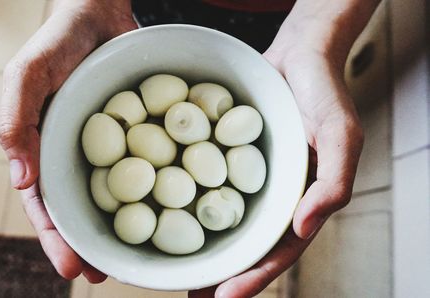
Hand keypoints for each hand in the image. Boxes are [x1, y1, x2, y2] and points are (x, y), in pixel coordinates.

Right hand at [0, 0, 136, 281]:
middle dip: (91, 245)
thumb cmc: (57, 41)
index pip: (46, 204)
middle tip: (107, 276)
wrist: (99, 11)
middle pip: (82, 209)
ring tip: (137, 259)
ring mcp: (110, 146)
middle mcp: (76, 153)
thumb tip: (21, 180)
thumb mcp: (27, 74)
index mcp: (43, 149)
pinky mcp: (139, 132)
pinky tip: (171, 208)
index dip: (57, 238)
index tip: (74, 269)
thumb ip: (17, 120)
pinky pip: (147, 164)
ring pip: (117, 194)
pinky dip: (154, 188)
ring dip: (125, 227)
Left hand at [189, 0, 375, 295]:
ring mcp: (244, 176)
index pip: (276, 250)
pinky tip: (161, 205)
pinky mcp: (223, 153)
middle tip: (191, 295)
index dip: (252, 277)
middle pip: (242, 243)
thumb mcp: (340, 134)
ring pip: (219, 217)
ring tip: (173, 268)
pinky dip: (185, 196)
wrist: (298, 54)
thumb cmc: (325, 93)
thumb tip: (303, 228)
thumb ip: (332, 180)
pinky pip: (202, 179)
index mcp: (298, 202)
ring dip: (199, 243)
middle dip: (219, 272)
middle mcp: (269, 195)